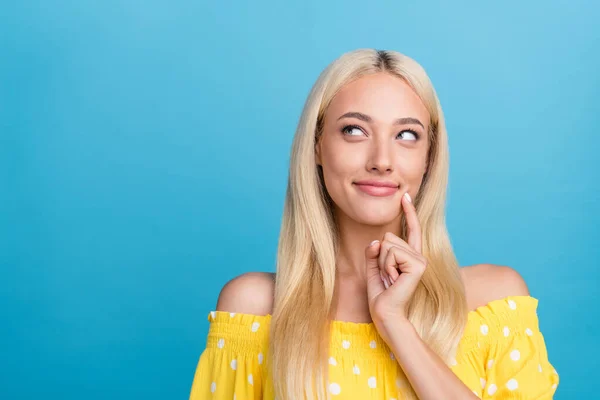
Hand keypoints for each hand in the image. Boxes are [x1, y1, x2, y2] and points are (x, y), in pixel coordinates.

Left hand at [364, 192, 426, 327]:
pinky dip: (385, 267)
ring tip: (390, 279)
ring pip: (388, 244)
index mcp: (410, 256)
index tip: (405, 195)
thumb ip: (373, 252)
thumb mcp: (372, 268)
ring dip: (382, 263)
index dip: (409, 212)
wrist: (385, 314)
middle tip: (386, 277)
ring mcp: (420, 260)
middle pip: (389, 237)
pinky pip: (390, 253)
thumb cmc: (380, 295)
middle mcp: (418, 256)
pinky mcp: (417, 265)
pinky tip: (393, 280)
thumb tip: (377, 240)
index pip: (411, 229)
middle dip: (380, 256)